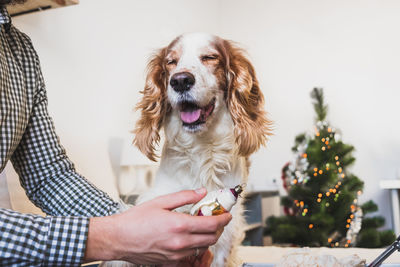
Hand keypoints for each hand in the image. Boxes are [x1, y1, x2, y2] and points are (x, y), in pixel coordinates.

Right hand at [84, 188, 230, 263]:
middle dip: (218, 228)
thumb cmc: (136, 220)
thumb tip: (201, 192)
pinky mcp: (171, 262)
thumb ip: (184, 197)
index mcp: (180, 225)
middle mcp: (181, 242)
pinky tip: (188, 239)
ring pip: (202, 248)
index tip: (227, 214)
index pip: (212, 224)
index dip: (223, 219)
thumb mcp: (161, 202)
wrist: (119, 239)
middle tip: (216, 219)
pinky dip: (195, 248)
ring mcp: (176, 255)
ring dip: (207, 237)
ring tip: (200, 226)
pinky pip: (190, 257)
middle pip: (212, 238)